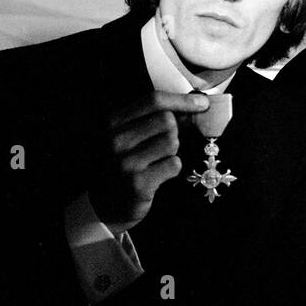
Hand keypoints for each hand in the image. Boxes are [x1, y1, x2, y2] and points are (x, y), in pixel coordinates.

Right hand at [89, 91, 210, 232]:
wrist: (103, 205)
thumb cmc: (122, 164)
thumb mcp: (128, 135)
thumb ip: (154, 118)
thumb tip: (193, 106)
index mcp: (113, 122)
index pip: (154, 100)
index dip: (182, 100)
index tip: (202, 102)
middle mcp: (115, 140)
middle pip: (167, 120)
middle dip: (174, 131)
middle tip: (163, 145)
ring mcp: (125, 163)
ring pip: (172, 142)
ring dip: (172, 151)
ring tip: (156, 160)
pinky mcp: (138, 184)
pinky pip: (174, 164)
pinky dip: (172, 168)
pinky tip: (157, 174)